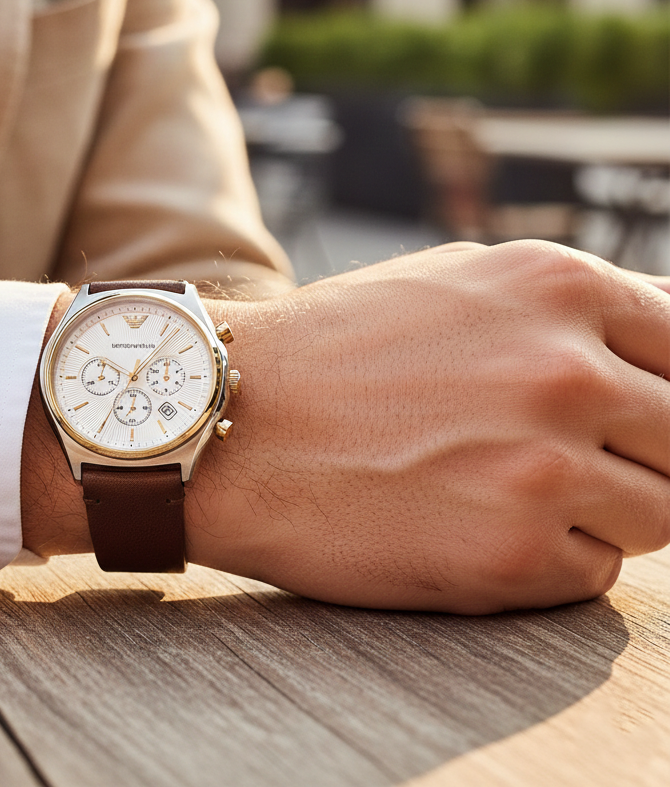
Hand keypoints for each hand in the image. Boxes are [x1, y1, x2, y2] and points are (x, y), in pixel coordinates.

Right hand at [190, 240, 669, 612]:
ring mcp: (543, 466)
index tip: (634, 416)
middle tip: (558, 456)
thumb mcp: (457, 282)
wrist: (228, 421)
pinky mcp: (512, 556)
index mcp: (558, 285)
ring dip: (600, 510)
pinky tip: (465, 523)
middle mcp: (565, 370)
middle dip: (639, 453)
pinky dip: (547, 558)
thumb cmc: (335, 350)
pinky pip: (591, 573)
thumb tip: (662, 334)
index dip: (663, 389)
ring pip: (661, 514)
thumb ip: (570, 308)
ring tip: (502, 487)